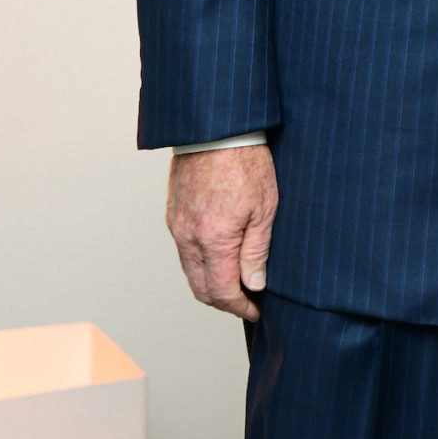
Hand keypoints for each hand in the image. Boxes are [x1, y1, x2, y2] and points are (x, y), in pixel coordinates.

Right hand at [166, 145, 278, 321]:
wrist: (216, 128)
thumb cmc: (246, 161)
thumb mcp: (264, 207)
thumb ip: (256, 251)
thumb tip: (254, 284)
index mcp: (213, 239)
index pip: (222, 291)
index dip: (240, 307)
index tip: (256, 309)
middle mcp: (188, 237)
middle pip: (201, 289)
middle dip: (224, 301)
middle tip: (247, 301)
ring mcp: (177, 226)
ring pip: (190, 271)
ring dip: (211, 284)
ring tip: (236, 282)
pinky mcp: (173, 214)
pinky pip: (184, 251)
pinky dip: (200, 264)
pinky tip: (219, 257)